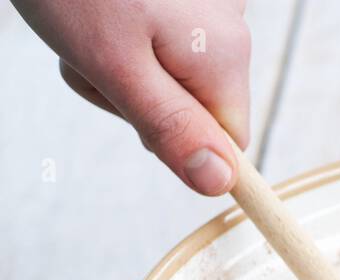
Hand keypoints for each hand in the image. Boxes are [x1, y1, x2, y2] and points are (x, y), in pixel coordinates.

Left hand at [13, 0, 250, 194]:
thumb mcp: (113, 65)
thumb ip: (170, 127)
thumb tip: (221, 183)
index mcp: (224, 54)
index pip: (229, 142)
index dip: (179, 139)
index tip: (132, 108)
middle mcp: (231, 26)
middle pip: (198, 104)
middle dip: (142, 96)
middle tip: (94, 57)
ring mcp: (209, 4)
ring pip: (175, 72)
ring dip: (126, 65)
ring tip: (90, 27)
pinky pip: (163, 36)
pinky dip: (125, 34)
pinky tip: (100, 10)